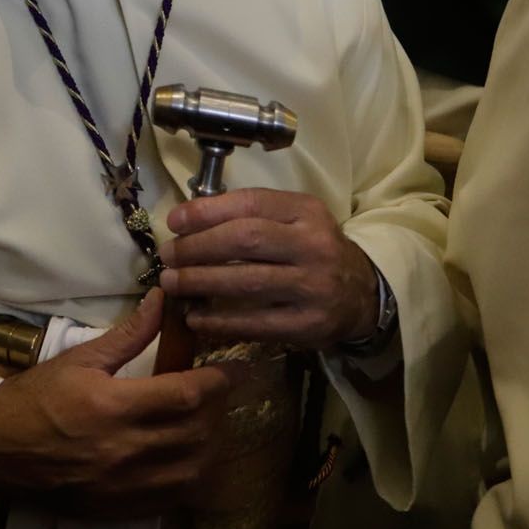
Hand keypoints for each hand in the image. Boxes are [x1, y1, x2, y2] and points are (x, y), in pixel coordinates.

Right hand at [0, 290, 235, 518]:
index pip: (188, 395)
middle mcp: (125, 449)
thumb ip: (129, 334)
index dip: (219, 381)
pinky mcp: (120, 508)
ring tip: (208, 426)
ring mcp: (124, 485)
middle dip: (218, 411)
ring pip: (194, 471)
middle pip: (198, 433)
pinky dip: (191, 479)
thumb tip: (163, 302)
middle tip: (219, 395)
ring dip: (211, 447)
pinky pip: (174, 499)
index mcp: (114, 405)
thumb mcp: (80, 359)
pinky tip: (190, 459)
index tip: (231, 370)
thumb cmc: (35, 398)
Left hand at [157, 187, 378, 349]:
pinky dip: (219, 321)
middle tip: (167, 256)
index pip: (251, 203)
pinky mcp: (308, 324)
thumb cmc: (313, 250)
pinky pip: (255, 323)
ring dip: (200, 282)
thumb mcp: (295, 220)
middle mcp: (313, 245)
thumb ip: (252, 215)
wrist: (361, 295)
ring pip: (246, 282)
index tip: (174, 222)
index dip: (206, 211)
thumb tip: (189, 221)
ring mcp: (312, 286)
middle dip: (197, 247)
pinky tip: (195, 318)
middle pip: (245, 240)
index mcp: (306, 211)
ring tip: (171, 284)